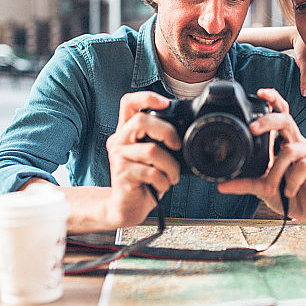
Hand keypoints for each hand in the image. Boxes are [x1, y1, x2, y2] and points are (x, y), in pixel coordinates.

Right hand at [104, 91, 182, 226]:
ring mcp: (118, 157)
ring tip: (172, 175)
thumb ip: (161, 140)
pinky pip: (151, 172)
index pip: (128, 103)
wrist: (126, 207)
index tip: (167, 104)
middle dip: (166, 132)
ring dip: (171, 165)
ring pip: (151, 150)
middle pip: (140, 121)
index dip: (147, 97)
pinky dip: (163, 181)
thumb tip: (187, 129)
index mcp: (127, 131)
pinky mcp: (122, 175)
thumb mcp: (154, 156)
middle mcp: (119, 140)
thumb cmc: (145, 179)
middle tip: (177, 146)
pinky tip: (162, 185)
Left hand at [217, 88, 305, 226]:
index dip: (272, 100)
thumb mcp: (263, 187)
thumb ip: (245, 183)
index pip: (280, 113)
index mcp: (284, 142)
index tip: (258, 92)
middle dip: (269, 121)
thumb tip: (221, 186)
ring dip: (276, 171)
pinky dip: (292, 180)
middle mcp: (297, 142)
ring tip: (270, 188)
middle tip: (252, 129)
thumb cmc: (289, 193)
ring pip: (290, 149)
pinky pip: (304, 165)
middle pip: (286, 119)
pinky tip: (288, 190)